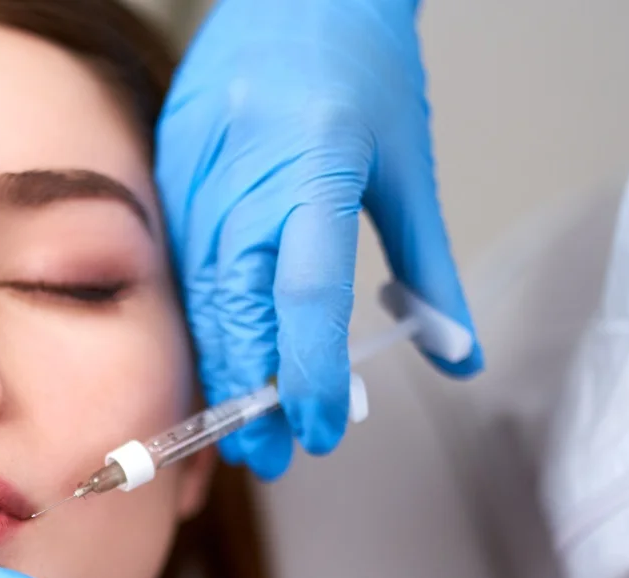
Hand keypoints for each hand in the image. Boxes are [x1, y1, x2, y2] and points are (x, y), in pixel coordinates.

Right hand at [156, 0, 482, 479]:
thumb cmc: (360, 69)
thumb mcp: (409, 168)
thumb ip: (430, 270)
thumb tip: (460, 356)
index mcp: (315, 168)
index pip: (306, 296)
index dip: (311, 374)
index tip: (323, 430)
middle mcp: (245, 175)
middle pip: (238, 310)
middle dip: (251, 395)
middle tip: (272, 458)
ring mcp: (197, 174)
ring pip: (200, 297)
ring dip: (221, 369)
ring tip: (245, 430)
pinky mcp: (168, 174)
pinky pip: (179, 268)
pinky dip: (200, 324)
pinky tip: (218, 364)